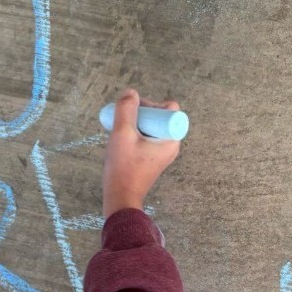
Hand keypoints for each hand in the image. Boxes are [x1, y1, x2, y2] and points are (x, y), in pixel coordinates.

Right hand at [102, 88, 181, 217]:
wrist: (120, 199)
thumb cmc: (123, 169)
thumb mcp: (122, 134)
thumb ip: (126, 109)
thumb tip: (130, 92)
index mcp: (171, 139)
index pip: (169, 108)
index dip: (151, 105)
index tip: (134, 114)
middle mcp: (170, 145)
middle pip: (159, 115)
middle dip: (140, 114)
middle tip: (123, 123)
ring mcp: (161, 153)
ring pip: (150, 126)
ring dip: (135, 124)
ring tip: (120, 134)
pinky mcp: (151, 159)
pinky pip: (145, 137)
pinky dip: (134, 135)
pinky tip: (120, 142)